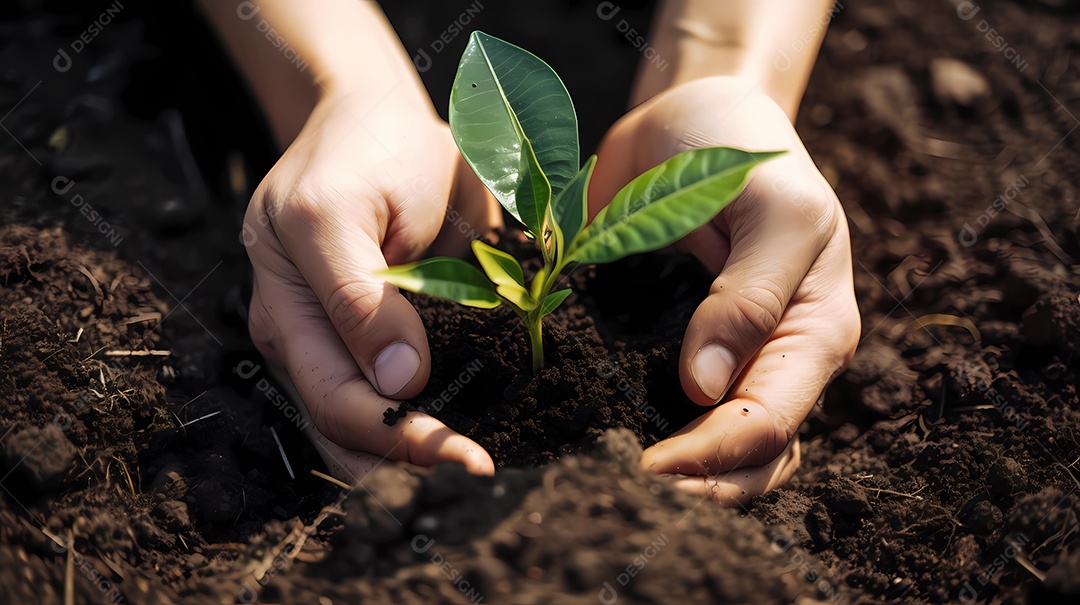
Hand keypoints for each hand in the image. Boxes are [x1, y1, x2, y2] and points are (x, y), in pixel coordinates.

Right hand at [242, 90, 498, 480]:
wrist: (375, 122)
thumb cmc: (359, 154)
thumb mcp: (340, 211)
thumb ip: (360, 296)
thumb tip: (397, 383)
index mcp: (287, 310)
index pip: (339, 401)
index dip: (400, 437)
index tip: (468, 456)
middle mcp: (303, 339)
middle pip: (347, 429)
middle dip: (411, 458)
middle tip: (480, 469)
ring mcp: (333, 342)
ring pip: (361, 430)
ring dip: (412, 457)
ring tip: (470, 465)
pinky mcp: (368, 336)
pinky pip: (386, 399)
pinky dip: (418, 427)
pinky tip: (454, 438)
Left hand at [590, 76, 859, 504]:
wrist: (691, 119)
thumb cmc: (744, 151)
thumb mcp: (773, 208)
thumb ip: (749, 296)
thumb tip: (705, 387)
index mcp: (812, 332)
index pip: (769, 424)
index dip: (711, 456)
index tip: (646, 468)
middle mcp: (773, 359)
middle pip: (750, 459)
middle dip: (695, 488)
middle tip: (622, 492)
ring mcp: (724, 359)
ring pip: (715, 453)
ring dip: (676, 481)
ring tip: (613, 485)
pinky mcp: (674, 349)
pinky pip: (666, 411)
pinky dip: (645, 435)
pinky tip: (603, 444)